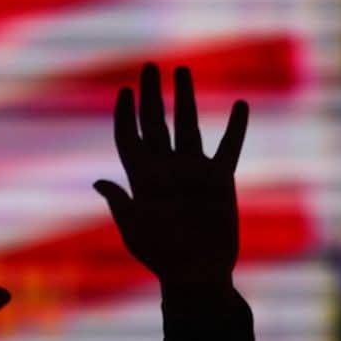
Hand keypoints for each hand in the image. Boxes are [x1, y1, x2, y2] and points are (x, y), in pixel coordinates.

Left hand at [93, 62, 248, 287]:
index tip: (124, 91)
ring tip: (182, 71)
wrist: (197, 274)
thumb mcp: (135, 230)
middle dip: (151, 95)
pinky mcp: (220, 180)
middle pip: (155, 123)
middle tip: (148, 67)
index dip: (124, 115)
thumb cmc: (162, 257)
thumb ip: (121, 203)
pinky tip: (240, 105)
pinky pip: (229, 148)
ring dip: (185, 98)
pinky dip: (235, 128)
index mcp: (141, 178)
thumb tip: (100, 181)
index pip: (129, 138)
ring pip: (188, 126)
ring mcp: (193, 171)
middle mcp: (166, 169)